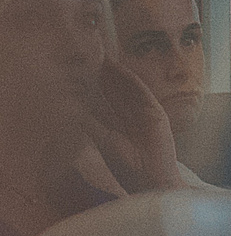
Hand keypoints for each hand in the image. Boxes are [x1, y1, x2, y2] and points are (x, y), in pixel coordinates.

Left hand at [83, 59, 179, 194]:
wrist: (151, 180)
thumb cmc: (126, 168)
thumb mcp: (101, 141)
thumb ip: (89, 122)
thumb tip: (70, 105)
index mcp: (115, 124)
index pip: (102, 99)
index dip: (91, 84)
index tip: (78, 68)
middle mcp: (129, 116)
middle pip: (114, 90)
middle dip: (102, 74)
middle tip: (89, 54)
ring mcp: (143, 113)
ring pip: (127, 88)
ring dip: (116, 73)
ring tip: (102, 56)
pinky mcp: (155, 113)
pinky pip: (142, 93)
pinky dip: (131, 80)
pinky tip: (120, 69)